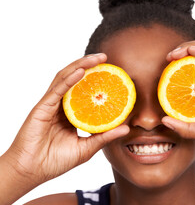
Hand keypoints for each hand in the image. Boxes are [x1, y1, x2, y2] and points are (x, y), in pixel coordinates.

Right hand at [4, 53, 128, 185]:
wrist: (32, 171)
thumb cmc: (56, 161)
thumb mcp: (87, 148)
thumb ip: (105, 136)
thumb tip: (126, 128)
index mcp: (70, 113)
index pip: (84, 90)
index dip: (96, 79)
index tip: (112, 72)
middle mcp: (61, 104)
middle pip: (74, 78)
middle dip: (89, 65)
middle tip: (105, 57)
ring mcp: (51, 104)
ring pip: (65, 78)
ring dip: (80, 66)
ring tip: (96, 58)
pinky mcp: (42, 107)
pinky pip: (57, 90)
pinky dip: (69, 79)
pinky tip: (81, 71)